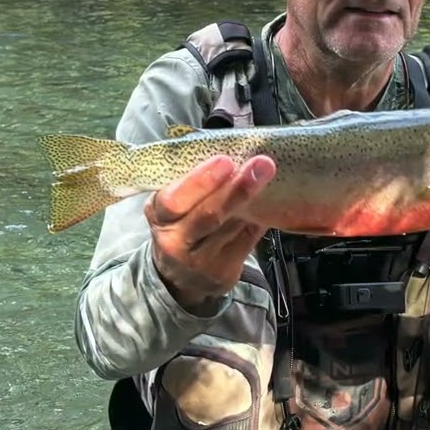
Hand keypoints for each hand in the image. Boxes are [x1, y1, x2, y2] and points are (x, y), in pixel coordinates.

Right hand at [144, 154, 275, 312]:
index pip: (174, 200)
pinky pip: (248, 240)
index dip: (200, 181)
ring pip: (232, 227)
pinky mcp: (222, 272)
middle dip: (237, 188)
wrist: (180, 277)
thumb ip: (192, 184)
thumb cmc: (181, 227)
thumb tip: (232, 151)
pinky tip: (270, 202)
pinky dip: (260, 219)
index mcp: (159, 216)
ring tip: (269, 176)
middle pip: (208, 215)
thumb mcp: (172, 207)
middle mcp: (176, 241)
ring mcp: (200, 260)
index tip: (225, 161)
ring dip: (254, 200)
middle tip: (262, 165)